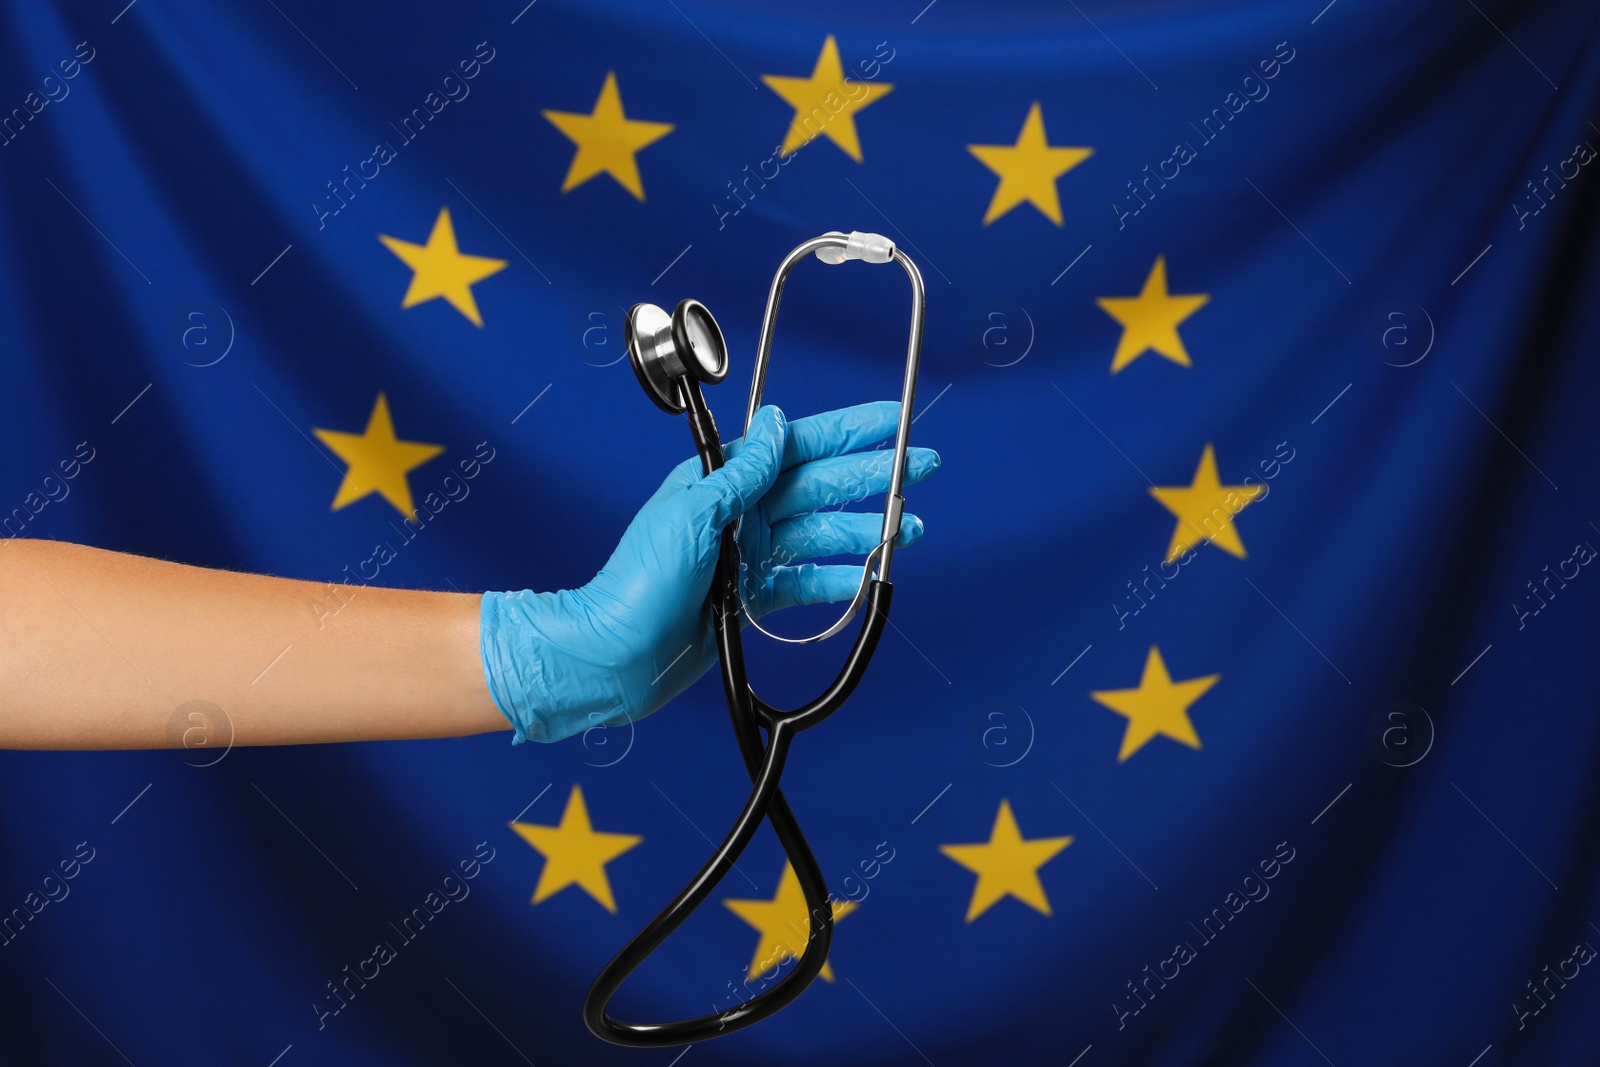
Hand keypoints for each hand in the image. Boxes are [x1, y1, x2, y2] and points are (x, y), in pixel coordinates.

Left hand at [479, 401, 939, 742]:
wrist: (617, 654)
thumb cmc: (639, 581)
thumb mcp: (693, 512)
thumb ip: (743, 472)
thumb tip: (779, 424)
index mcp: (724, 483)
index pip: (799, 446)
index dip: (849, 431)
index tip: (893, 419)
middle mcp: (742, 514)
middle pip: (821, 486)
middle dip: (875, 475)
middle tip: (924, 466)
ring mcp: (751, 557)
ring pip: (823, 535)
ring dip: (869, 529)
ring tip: (913, 528)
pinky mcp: (755, 599)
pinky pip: (809, 584)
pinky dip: (842, 580)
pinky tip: (872, 575)